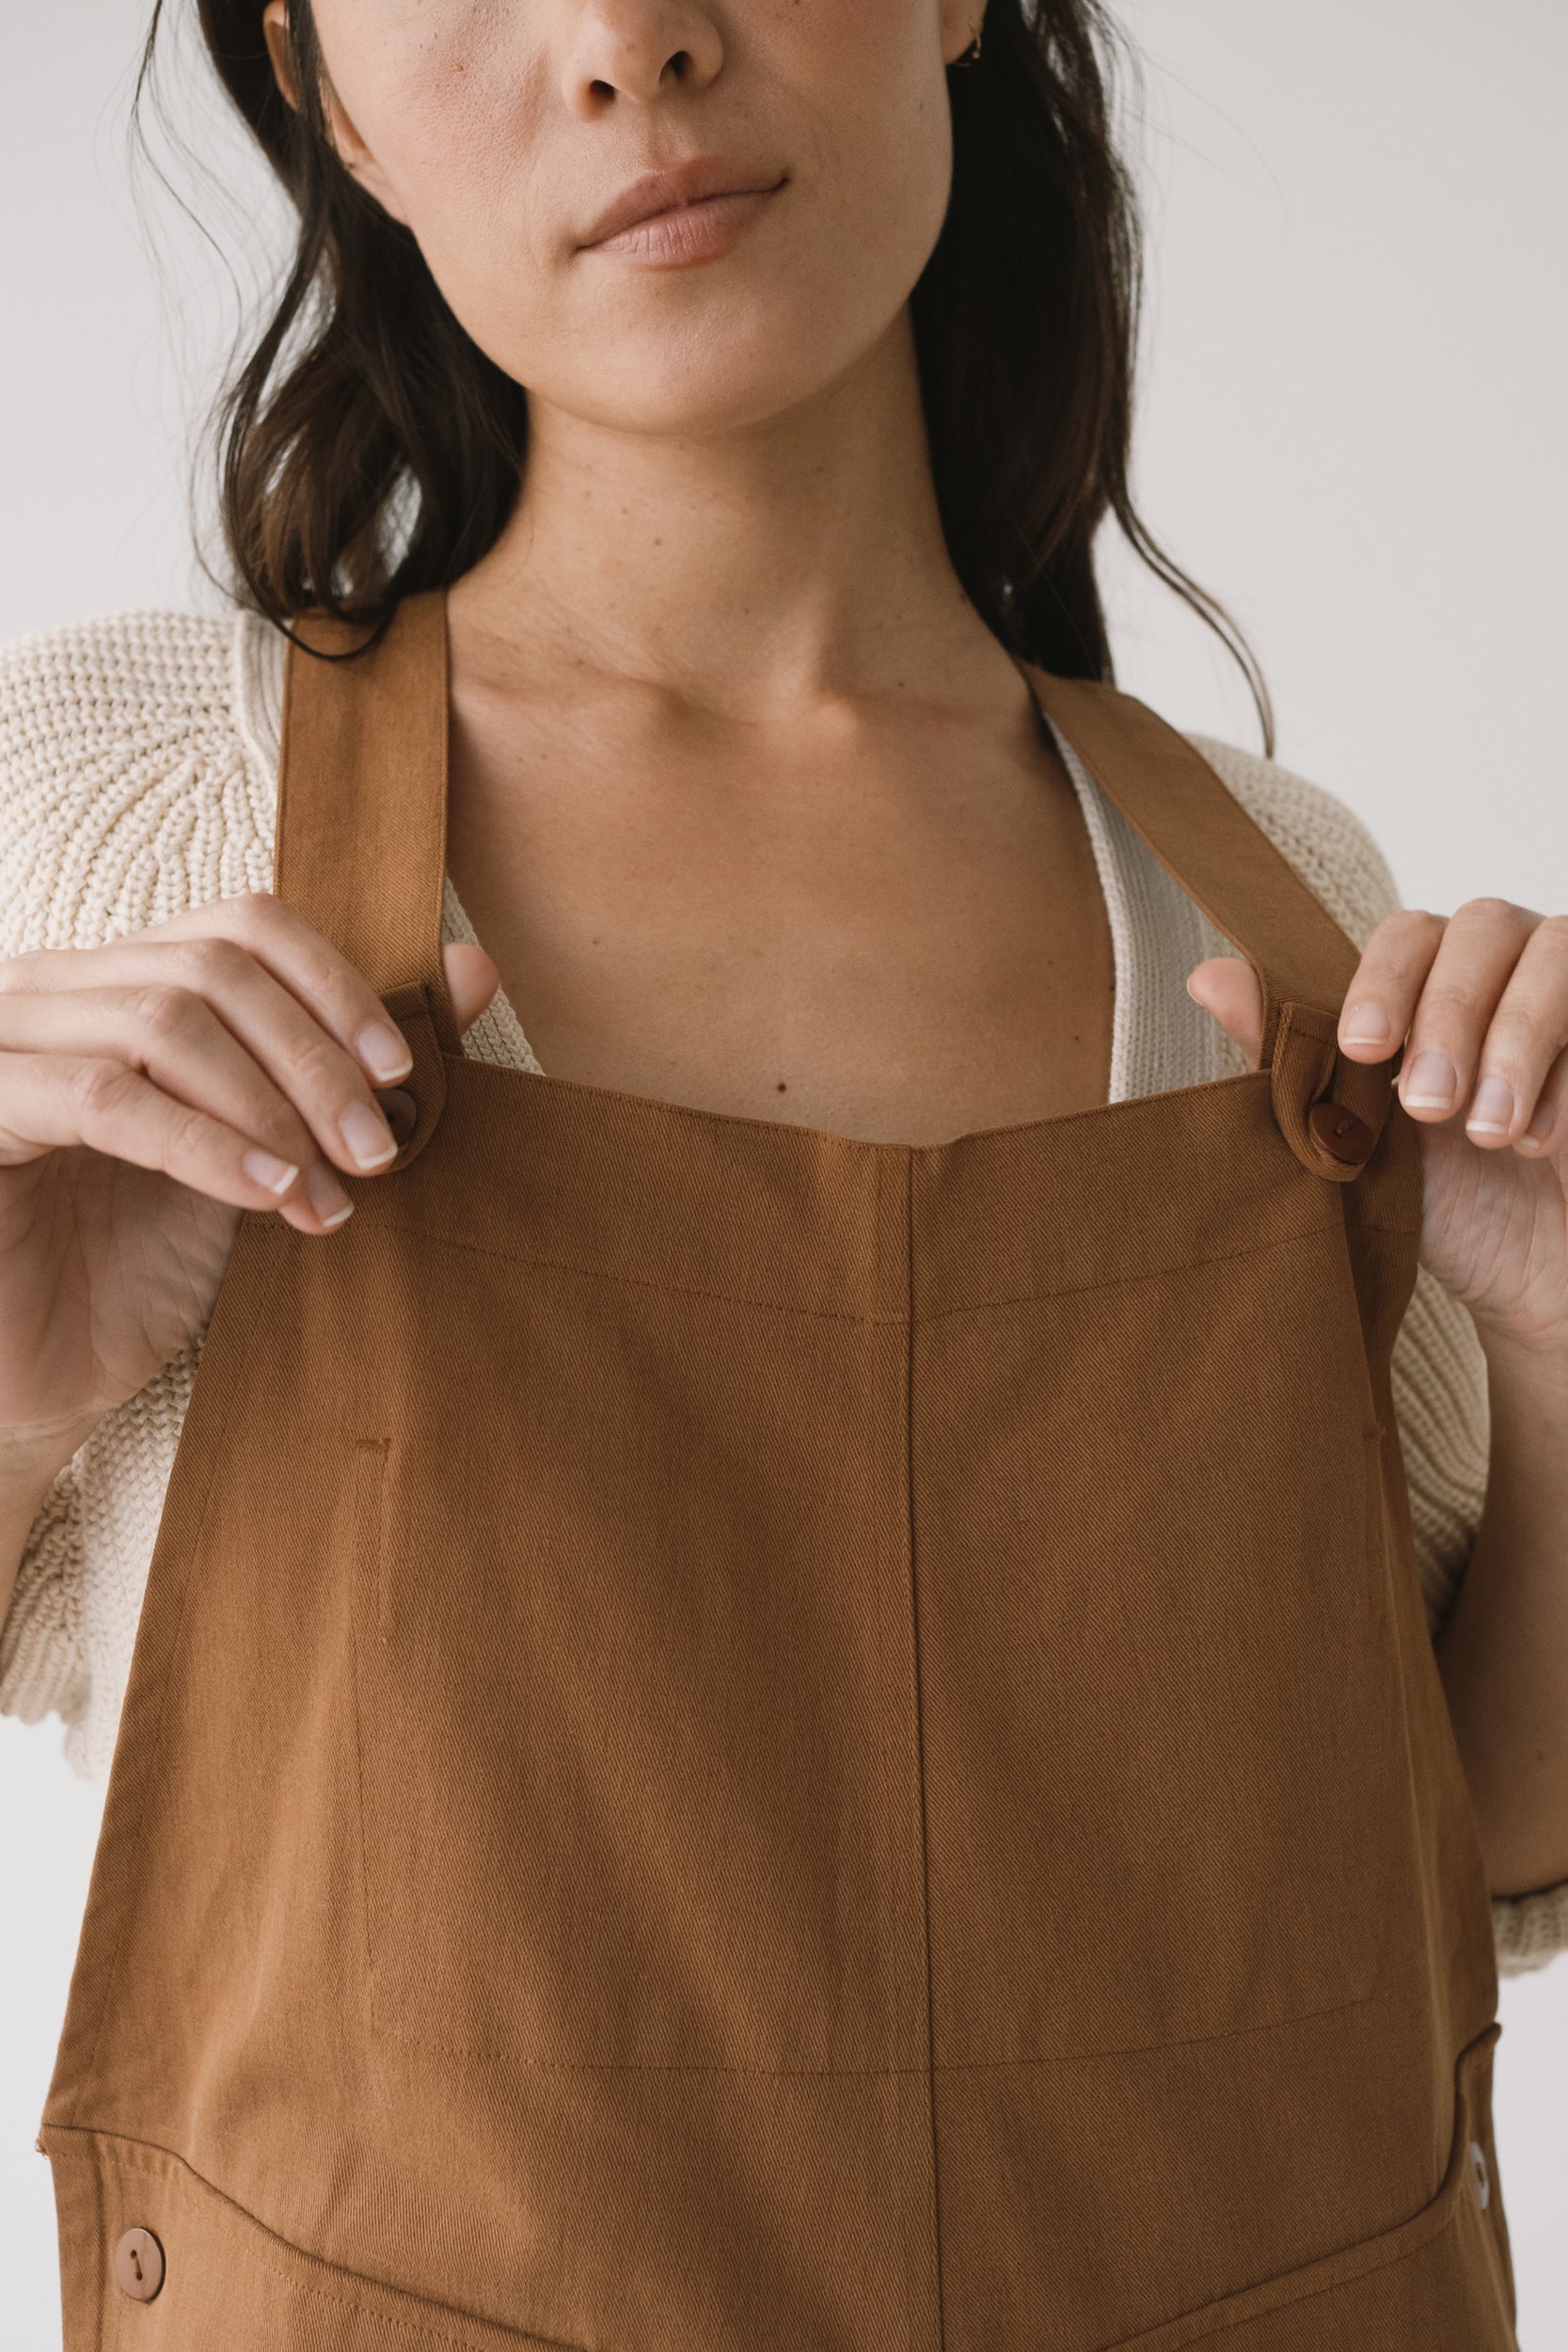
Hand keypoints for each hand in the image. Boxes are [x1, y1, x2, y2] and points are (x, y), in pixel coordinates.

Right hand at [0, 893, 499, 1466]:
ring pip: (163, 1023)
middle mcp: (51, 988)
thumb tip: (476, 969)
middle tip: (374, 1154)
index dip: (335, 988)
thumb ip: (354, 1061)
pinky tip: (265, 1192)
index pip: (244, 925)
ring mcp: (2, 1043)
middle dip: (315, 1061)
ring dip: (269, 1110)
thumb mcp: (266, 1151)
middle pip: (215, 969)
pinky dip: (201, 1142)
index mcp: (121, 978)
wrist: (44, 1378)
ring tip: (324, 1192)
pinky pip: (101, 1098)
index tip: (401, 1077)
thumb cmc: (143, 1263)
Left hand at [1188, 898, 1567, 1355]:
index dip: (1384, 980)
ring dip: (1512, 1042)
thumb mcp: (1358, 1141)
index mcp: (1436, 983)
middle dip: (1450, 1013)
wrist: (1536, 1279)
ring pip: (1555, 956)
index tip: (1361, 1050)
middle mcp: (1509, 970)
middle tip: (1427, 1105)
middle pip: (1483, 926)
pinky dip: (1565, 1083)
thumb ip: (1291, 1061)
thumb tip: (1206, 976)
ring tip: (1487, 1134)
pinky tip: (1536, 1142)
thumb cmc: (1445, 1202)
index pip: (1409, 933)